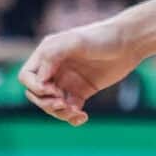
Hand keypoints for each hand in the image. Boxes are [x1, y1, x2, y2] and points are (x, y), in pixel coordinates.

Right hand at [18, 19, 142, 124]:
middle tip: (64, 104)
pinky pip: (69, 110)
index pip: (27, 77)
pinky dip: (72, 117)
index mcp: (47, 55)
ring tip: (76, 112)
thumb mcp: (75, 41)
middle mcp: (54, 69)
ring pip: (52, 105)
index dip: (36, 88)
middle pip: (36, 95)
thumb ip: (53, 55)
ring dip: (60, 113)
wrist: (128, 44)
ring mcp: (67, 82)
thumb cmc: (101, 38)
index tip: (54, 90)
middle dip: (46, 103)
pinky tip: (83, 117)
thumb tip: (40, 79)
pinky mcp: (81, 92)